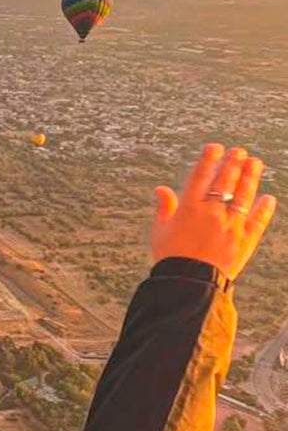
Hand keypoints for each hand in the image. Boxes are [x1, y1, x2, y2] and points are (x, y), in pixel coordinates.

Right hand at [152, 143, 275, 280]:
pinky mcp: (245, 240)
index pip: (201, 176)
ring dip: (251, 176)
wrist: (189, 283)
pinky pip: (258, 220)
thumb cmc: (170, 258)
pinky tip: (268, 198)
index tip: (216, 147)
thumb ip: (164, 208)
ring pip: (244, 195)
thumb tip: (161, 189)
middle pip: (225, 181)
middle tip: (240, 151)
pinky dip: (264, 208)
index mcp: (189, 208)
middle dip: (233, 163)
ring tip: (255, 163)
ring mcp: (231, 225)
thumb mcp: (160, 231)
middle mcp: (212, 212)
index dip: (209, 159)